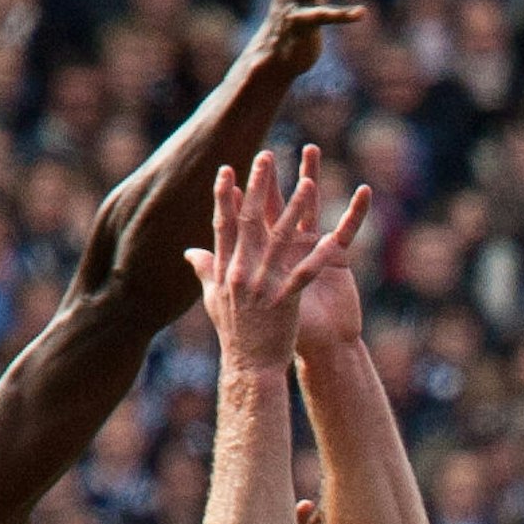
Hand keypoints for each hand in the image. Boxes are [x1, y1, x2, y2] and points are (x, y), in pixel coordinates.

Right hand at [189, 147, 371, 374]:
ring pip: (280, 239)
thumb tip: (190, 251)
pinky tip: (333, 236)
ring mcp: (263, 285)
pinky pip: (305, 272)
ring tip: (308, 183)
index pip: (223, 224)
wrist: (249, 367)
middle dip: (259, 186)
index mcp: (225, 269)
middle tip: (266, 156)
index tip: (226, 169)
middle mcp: (241, 271)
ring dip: (295, 210)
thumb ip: (205, 270)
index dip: (224, 196)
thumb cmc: (233, 334)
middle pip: (250, 221)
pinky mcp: (286, 299)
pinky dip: (319, 254)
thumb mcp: (212, 299)